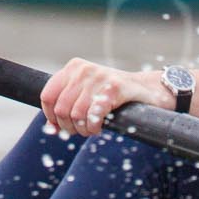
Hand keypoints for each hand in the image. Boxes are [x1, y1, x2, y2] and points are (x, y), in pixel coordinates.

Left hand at [41, 60, 172, 137]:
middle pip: (61, 108)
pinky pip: (94, 114)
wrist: (150, 90)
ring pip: (76, 114)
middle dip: (69, 126)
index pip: (48, 96)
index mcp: (73, 68)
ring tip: (92, 129)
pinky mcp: (114, 87)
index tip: (61, 126)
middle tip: (82, 130)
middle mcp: (84, 69)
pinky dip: (94, 126)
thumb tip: (50, 128)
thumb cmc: (117, 95)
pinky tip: (99, 128)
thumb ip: (68, 105)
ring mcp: (99, 77)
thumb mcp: (87, 94)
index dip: (51, 116)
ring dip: (83, 129)